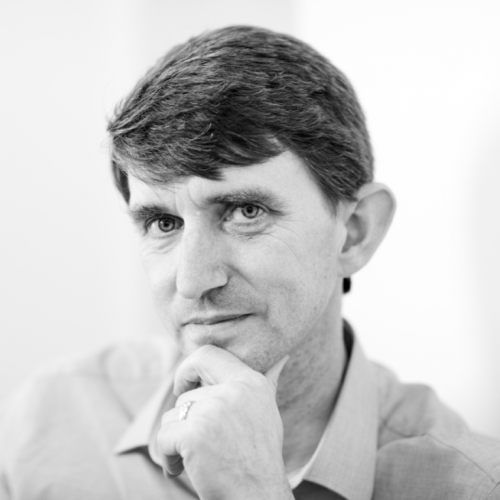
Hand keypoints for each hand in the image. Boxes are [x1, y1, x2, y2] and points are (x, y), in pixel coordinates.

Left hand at [157, 345, 292, 499]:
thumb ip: (268, 381)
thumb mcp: (267, 412)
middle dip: (183, 420)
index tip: (184, 388)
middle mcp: (234, 391)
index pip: (207, 354)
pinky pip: (163, 437)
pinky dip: (167, 457)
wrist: (258, 498)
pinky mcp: (195, 434)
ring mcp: (214, 411)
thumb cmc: (259, 457)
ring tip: (195, 460)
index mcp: (251, 382)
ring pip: (172, 416)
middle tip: (194, 440)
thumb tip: (282, 356)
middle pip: (186, 395)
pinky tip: (181, 470)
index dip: (188, 368)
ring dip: (175, 441)